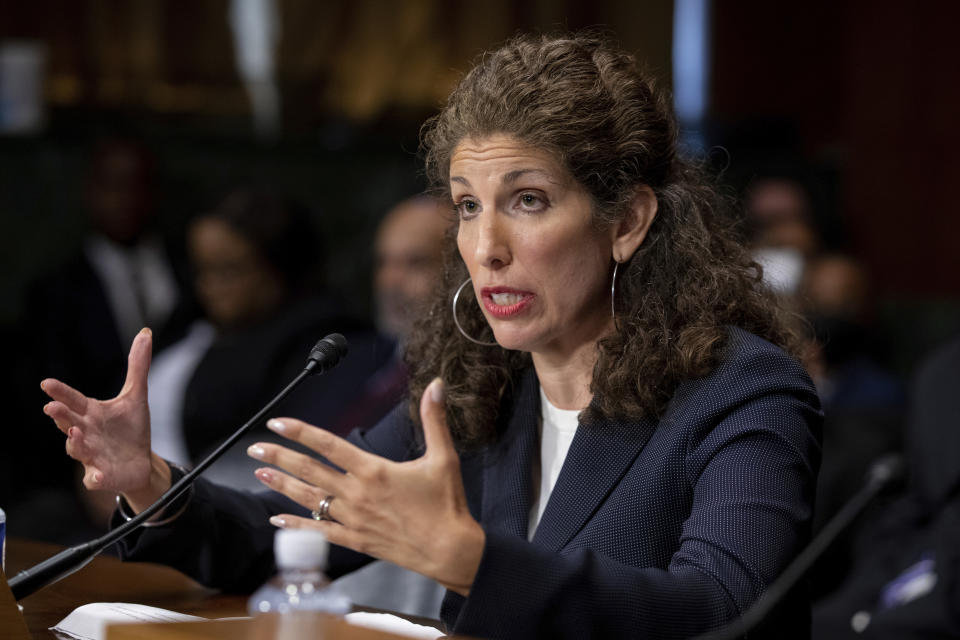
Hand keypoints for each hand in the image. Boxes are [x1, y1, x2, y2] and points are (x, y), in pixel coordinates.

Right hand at [40, 328, 168, 507]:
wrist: (140, 463)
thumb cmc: (131, 429)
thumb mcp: (136, 397)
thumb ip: (138, 367)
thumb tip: (145, 333)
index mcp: (91, 414)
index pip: (73, 400)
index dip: (61, 392)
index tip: (47, 384)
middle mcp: (87, 433)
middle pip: (68, 424)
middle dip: (60, 417)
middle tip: (53, 408)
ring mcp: (92, 456)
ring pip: (77, 450)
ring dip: (74, 443)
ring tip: (76, 433)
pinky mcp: (102, 476)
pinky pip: (95, 479)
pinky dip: (95, 478)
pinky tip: (98, 476)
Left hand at [248, 378, 484, 595]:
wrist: (450, 550)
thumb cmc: (447, 504)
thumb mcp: (443, 457)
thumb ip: (434, 419)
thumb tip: (435, 385)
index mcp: (374, 470)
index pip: (329, 445)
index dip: (300, 432)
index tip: (278, 423)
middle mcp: (358, 494)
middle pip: (310, 471)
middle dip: (279, 457)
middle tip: (255, 448)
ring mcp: (353, 519)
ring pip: (309, 499)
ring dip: (282, 485)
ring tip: (259, 474)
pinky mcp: (355, 540)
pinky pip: (318, 531)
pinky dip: (296, 525)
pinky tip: (277, 519)